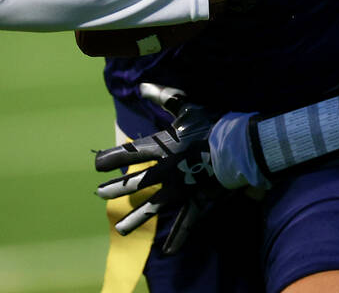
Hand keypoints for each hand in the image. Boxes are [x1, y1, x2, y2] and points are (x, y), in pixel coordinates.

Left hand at [94, 83, 227, 253]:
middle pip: (136, 182)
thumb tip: (142, 86)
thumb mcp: (188, 107)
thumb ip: (164, 97)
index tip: (96, 165)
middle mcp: (167, 170)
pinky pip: (187, 221)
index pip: (130, 153)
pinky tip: (169, 251)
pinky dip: (179, 236)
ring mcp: (182, 188)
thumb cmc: (214, 123)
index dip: (111, 159)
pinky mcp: (198, 199)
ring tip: (119, 228)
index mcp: (164, 146)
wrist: (242, 144)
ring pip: (153, 207)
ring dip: (136, 217)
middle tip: (100, 195)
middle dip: (117, 189)